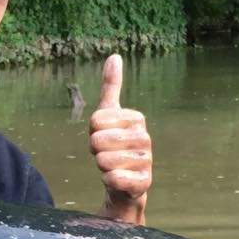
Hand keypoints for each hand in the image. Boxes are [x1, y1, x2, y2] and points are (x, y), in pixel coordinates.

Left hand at [89, 54, 151, 223]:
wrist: (124, 183)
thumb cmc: (113, 145)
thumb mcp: (108, 115)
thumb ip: (111, 87)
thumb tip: (115, 56)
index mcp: (136, 118)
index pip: (95, 120)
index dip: (92, 132)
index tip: (102, 136)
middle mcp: (145, 137)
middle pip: (98, 140)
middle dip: (95, 150)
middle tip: (106, 154)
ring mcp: (146, 160)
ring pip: (103, 161)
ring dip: (101, 166)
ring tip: (112, 166)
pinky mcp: (143, 182)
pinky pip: (113, 179)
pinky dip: (108, 180)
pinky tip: (117, 180)